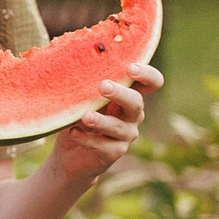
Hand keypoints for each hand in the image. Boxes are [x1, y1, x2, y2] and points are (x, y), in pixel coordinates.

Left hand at [48, 63, 161, 183]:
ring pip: (118, 127)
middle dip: (121, 94)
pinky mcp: (114, 152)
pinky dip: (87, 139)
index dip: (147, 74)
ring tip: (85, 116)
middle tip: (103, 86)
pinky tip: (74, 132)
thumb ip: (86, 84)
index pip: (150, 82)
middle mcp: (132, 115)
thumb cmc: (77, 117)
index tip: (130, 68)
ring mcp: (125, 135)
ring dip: (101, 121)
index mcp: (128, 95)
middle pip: (137, 102)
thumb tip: (75, 64)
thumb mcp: (82, 98)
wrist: (68, 155)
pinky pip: (104, 146)